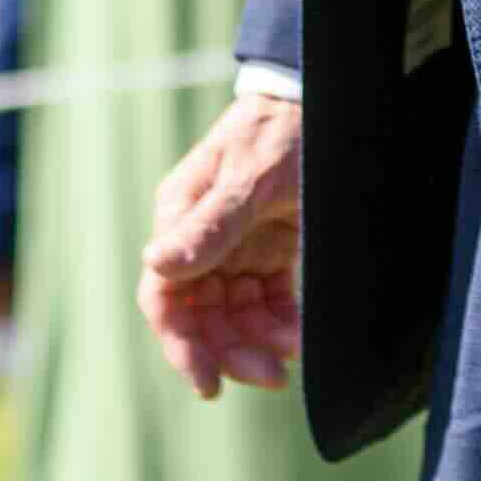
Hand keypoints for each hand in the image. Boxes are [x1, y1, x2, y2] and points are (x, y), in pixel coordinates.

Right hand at [139, 92, 305, 396]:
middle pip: (201, 315)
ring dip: (258, 343)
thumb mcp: (250, 177)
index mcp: (180, 217)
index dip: (181, 344)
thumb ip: (210, 225)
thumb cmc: (281, 130)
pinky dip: (281, 323)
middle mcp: (202, 239)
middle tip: (270, 376)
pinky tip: (300, 336)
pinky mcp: (271, 251)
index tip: (209, 382)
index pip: (165, 296)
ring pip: (234, 315)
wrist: (323, 99)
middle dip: (231, 350)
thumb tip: (157, 266)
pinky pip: (267, 301)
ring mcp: (236, 247)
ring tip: (292, 354)